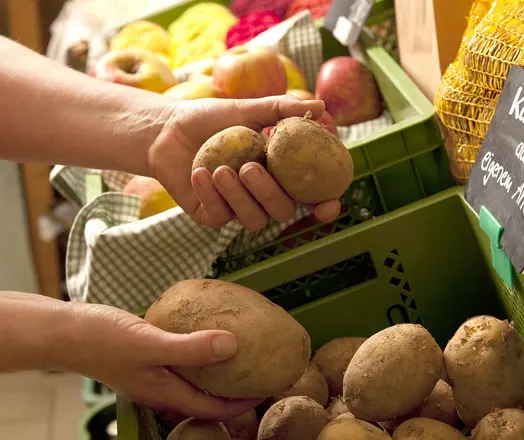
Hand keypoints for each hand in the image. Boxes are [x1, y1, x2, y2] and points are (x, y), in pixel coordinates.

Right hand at [65, 302, 260, 419]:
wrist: (63, 331)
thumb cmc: (101, 339)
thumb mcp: (150, 342)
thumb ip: (190, 347)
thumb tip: (233, 346)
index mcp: (165, 392)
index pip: (213, 408)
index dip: (243, 404)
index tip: (268, 389)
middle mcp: (161, 387)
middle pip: (206, 396)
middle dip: (234, 388)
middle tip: (259, 369)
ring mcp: (152, 372)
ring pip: (194, 377)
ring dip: (217, 369)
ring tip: (240, 351)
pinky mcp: (145, 354)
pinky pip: (181, 357)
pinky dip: (198, 350)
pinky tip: (205, 330)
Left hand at [148, 95, 341, 230]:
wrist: (167, 129)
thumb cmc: (212, 119)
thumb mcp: (246, 109)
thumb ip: (281, 110)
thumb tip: (321, 106)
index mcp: (280, 173)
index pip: (311, 197)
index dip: (324, 206)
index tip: (327, 206)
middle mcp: (264, 195)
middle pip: (283, 211)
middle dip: (270, 193)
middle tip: (249, 167)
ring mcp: (238, 208)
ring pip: (254, 220)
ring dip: (239, 196)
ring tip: (219, 170)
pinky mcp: (211, 215)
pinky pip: (219, 216)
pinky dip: (210, 195)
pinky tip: (198, 174)